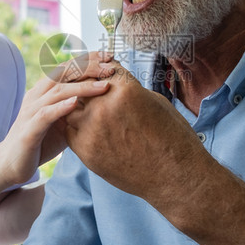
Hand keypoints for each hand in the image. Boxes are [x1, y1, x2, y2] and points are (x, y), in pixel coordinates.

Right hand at [0, 53, 114, 186]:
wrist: (11, 165)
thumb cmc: (40, 143)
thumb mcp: (64, 122)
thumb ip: (78, 109)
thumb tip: (105, 100)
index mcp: (44, 91)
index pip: (67, 68)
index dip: (88, 60)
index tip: (110, 57)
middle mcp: (37, 96)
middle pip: (63, 73)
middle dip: (89, 67)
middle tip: (111, 65)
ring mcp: (31, 111)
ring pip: (58, 91)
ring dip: (83, 87)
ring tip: (104, 85)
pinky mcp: (29, 130)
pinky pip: (45, 115)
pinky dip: (61, 107)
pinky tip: (76, 103)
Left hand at [62, 61, 207, 200]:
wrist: (174, 175)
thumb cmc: (172, 137)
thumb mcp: (154, 101)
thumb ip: (126, 89)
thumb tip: (112, 83)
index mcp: (124, 89)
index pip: (102, 69)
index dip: (103, 70)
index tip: (104, 75)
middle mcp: (104, 106)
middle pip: (82, 86)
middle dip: (88, 87)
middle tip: (91, 90)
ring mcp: (92, 130)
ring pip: (71, 109)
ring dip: (79, 108)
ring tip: (91, 112)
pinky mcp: (86, 151)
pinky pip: (70, 131)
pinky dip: (77, 128)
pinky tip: (90, 129)